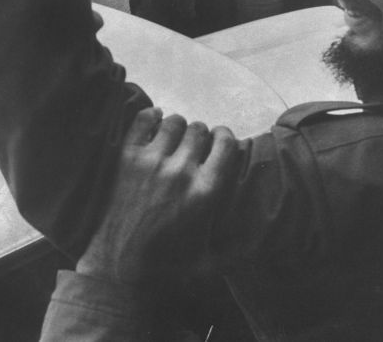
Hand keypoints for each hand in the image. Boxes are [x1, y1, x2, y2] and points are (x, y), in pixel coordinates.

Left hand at [76, 108, 235, 284]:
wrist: (117, 267)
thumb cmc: (165, 267)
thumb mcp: (209, 262)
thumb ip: (238, 249)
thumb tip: (265, 242)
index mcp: (205, 191)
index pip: (225, 144)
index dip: (224, 137)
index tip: (220, 140)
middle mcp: (181, 171)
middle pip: (199, 130)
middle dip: (200, 134)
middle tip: (194, 144)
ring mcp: (151, 162)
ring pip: (173, 122)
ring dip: (177, 126)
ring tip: (174, 136)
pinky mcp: (126, 159)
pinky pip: (142, 120)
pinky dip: (150, 115)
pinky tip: (154, 119)